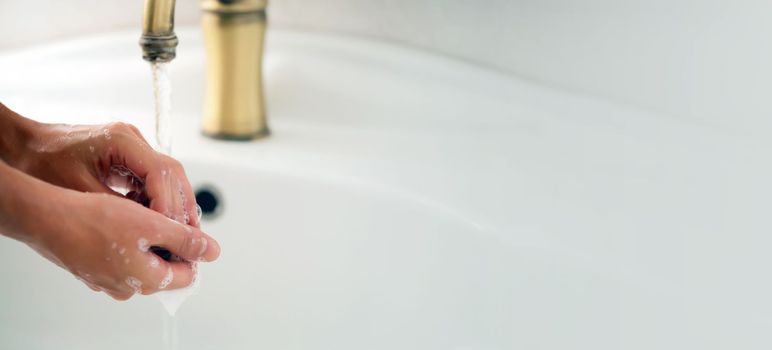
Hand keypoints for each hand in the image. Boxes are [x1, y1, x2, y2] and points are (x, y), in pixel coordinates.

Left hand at [17, 122, 198, 226]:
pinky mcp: (127, 158)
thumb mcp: (80, 192)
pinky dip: (158, 202)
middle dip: (181, 207)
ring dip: (173, 206)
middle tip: (188, 236)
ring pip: (167, 178)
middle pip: (172, 174)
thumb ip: (118, 209)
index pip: (162, 173)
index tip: (172, 231)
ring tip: (178, 234)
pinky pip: (152, 180)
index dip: (170, 205)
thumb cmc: (41, 162)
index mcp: (122, 141)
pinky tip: (158, 222)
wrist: (22, 146)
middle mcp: (133, 140)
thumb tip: (149, 231)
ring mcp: (132, 148)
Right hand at [29, 190, 219, 299]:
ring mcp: (109, 281)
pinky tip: (121, 217)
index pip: (188, 273)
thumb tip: (212, 252)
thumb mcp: (153, 225)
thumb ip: (186, 240)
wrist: (48, 218)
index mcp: (148, 281)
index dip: (193, 246)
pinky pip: (122, 255)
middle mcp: (129, 288)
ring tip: (140, 212)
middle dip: (169, 239)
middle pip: (165, 265)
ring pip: (143, 258)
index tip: (187, 224)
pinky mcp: (94, 269)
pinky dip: (127, 238)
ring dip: (148, 236)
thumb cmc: (96, 221)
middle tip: (162, 214)